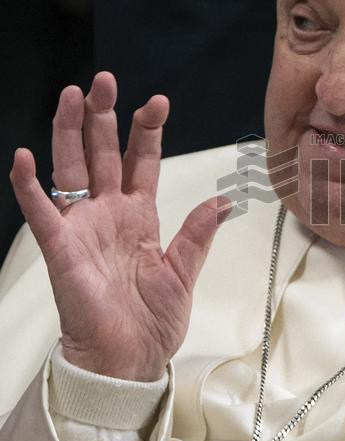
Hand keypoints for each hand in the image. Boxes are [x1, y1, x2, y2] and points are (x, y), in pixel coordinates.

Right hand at [9, 72, 228, 379]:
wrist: (129, 360)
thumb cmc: (152, 322)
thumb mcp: (183, 272)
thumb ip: (197, 233)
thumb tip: (223, 201)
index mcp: (140, 217)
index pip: (141, 162)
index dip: (147, 131)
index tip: (157, 102)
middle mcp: (108, 214)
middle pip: (103, 153)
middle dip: (103, 116)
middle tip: (103, 80)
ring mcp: (82, 227)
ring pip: (70, 168)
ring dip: (68, 132)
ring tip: (71, 96)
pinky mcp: (61, 248)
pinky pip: (41, 212)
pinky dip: (29, 185)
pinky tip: (24, 157)